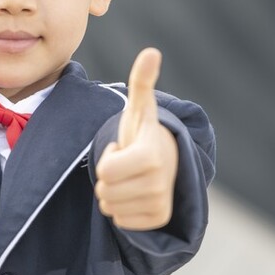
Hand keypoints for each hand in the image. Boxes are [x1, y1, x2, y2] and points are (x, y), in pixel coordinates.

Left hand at [95, 48, 177, 230]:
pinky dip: (123, 210)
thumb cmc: (144, 134)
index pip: (105, 172)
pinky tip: (135, 194)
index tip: (123, 149)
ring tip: (130, 178)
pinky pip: (121, 222)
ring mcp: (161, 203)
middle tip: (126, 164)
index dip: (108, 158)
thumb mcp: (140, 110)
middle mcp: (159, 183)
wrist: (168, 160)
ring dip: (114, 193)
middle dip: (109, 177)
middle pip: (105, 192)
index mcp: (150, 156)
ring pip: (110, 208)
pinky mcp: (159, 219)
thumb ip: (142, 82)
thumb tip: (151, 52)